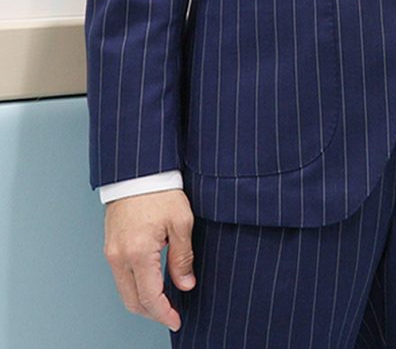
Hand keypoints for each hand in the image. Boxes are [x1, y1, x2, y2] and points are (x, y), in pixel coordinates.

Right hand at [103, 189, 194, 330]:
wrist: (138, 174)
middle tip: (172, 316)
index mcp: (138, 253)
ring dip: (143, 302)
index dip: (164, 313)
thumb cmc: (161, 194)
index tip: (176, 321)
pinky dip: (135, 288)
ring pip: (124, 291)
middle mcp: (119, 257)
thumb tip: (185, 285)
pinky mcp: (110, 248)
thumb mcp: (182, 223)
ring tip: (165, 304)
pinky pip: (120, 278)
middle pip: (132, 300)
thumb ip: (183, 258)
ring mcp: (111, 254)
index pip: (149, 296)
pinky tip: (151, 286)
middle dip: (152, 313)